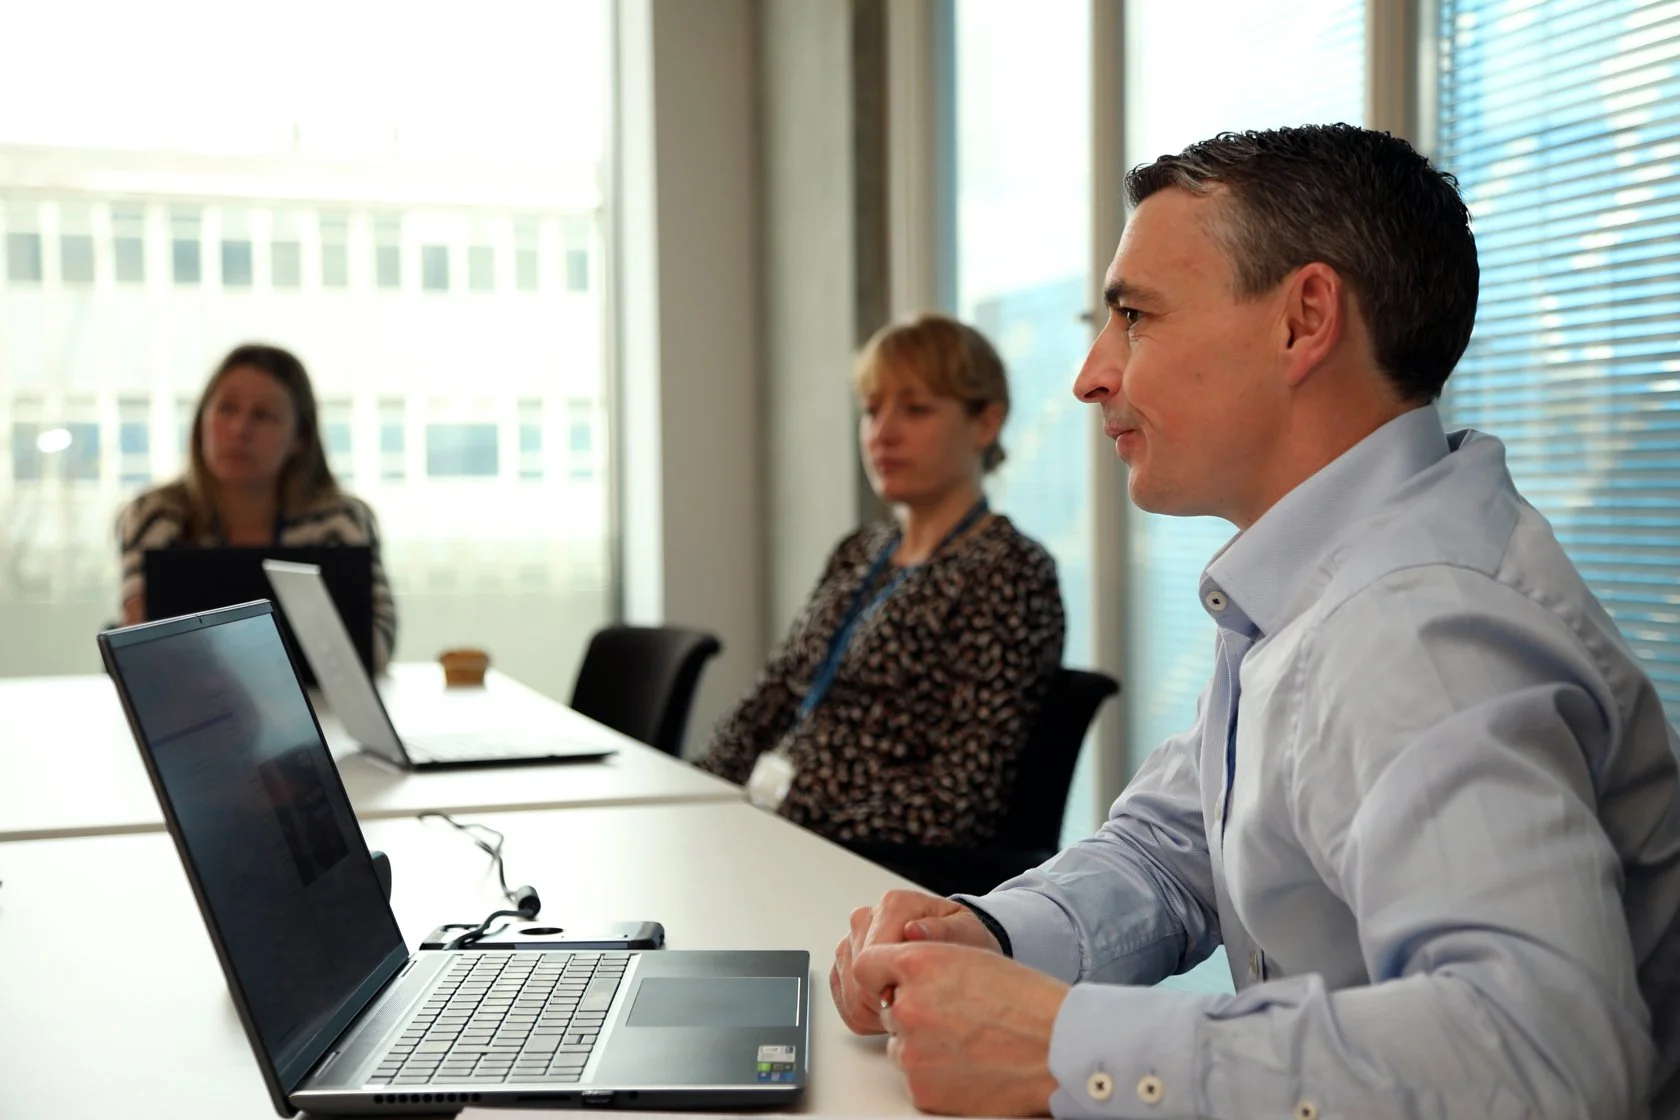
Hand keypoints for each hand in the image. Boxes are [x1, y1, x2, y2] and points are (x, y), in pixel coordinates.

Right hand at [830, 890, 1002, 1034]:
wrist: (953, 946)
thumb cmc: (961, 941)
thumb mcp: (967, 934)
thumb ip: (943, 932)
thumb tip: (914, 930)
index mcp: (894, 905)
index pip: (873, 955)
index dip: (893, 985)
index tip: (916, 996)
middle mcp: (866, 918)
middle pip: (858, 975)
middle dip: (886, 1002)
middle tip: (916, 1006)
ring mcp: (851, 941)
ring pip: (848, 992)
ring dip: (876, 1011)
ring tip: (907, 1007)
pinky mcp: (844, 964)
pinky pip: (843, 1000)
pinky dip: (866, 1014)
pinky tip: (891, 1010)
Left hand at [856, 940, 1067, 1115]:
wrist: (1059, 1048)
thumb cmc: (1027, 1002)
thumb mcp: (970, 958)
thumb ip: (923, 965)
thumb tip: (892, 982)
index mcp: (918, 963)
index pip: (866, 966)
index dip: (883, 974)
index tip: (894, 982)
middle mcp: (907, 1005)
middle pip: (887, 1008)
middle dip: (912, 1012)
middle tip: (956, 1016)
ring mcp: (911, 1051)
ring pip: (900, 1045)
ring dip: (923, 1045)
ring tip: (970, 1041)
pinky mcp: (921, 1089)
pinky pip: (915, 1078)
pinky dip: (936, 1075)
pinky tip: (970, 1064)